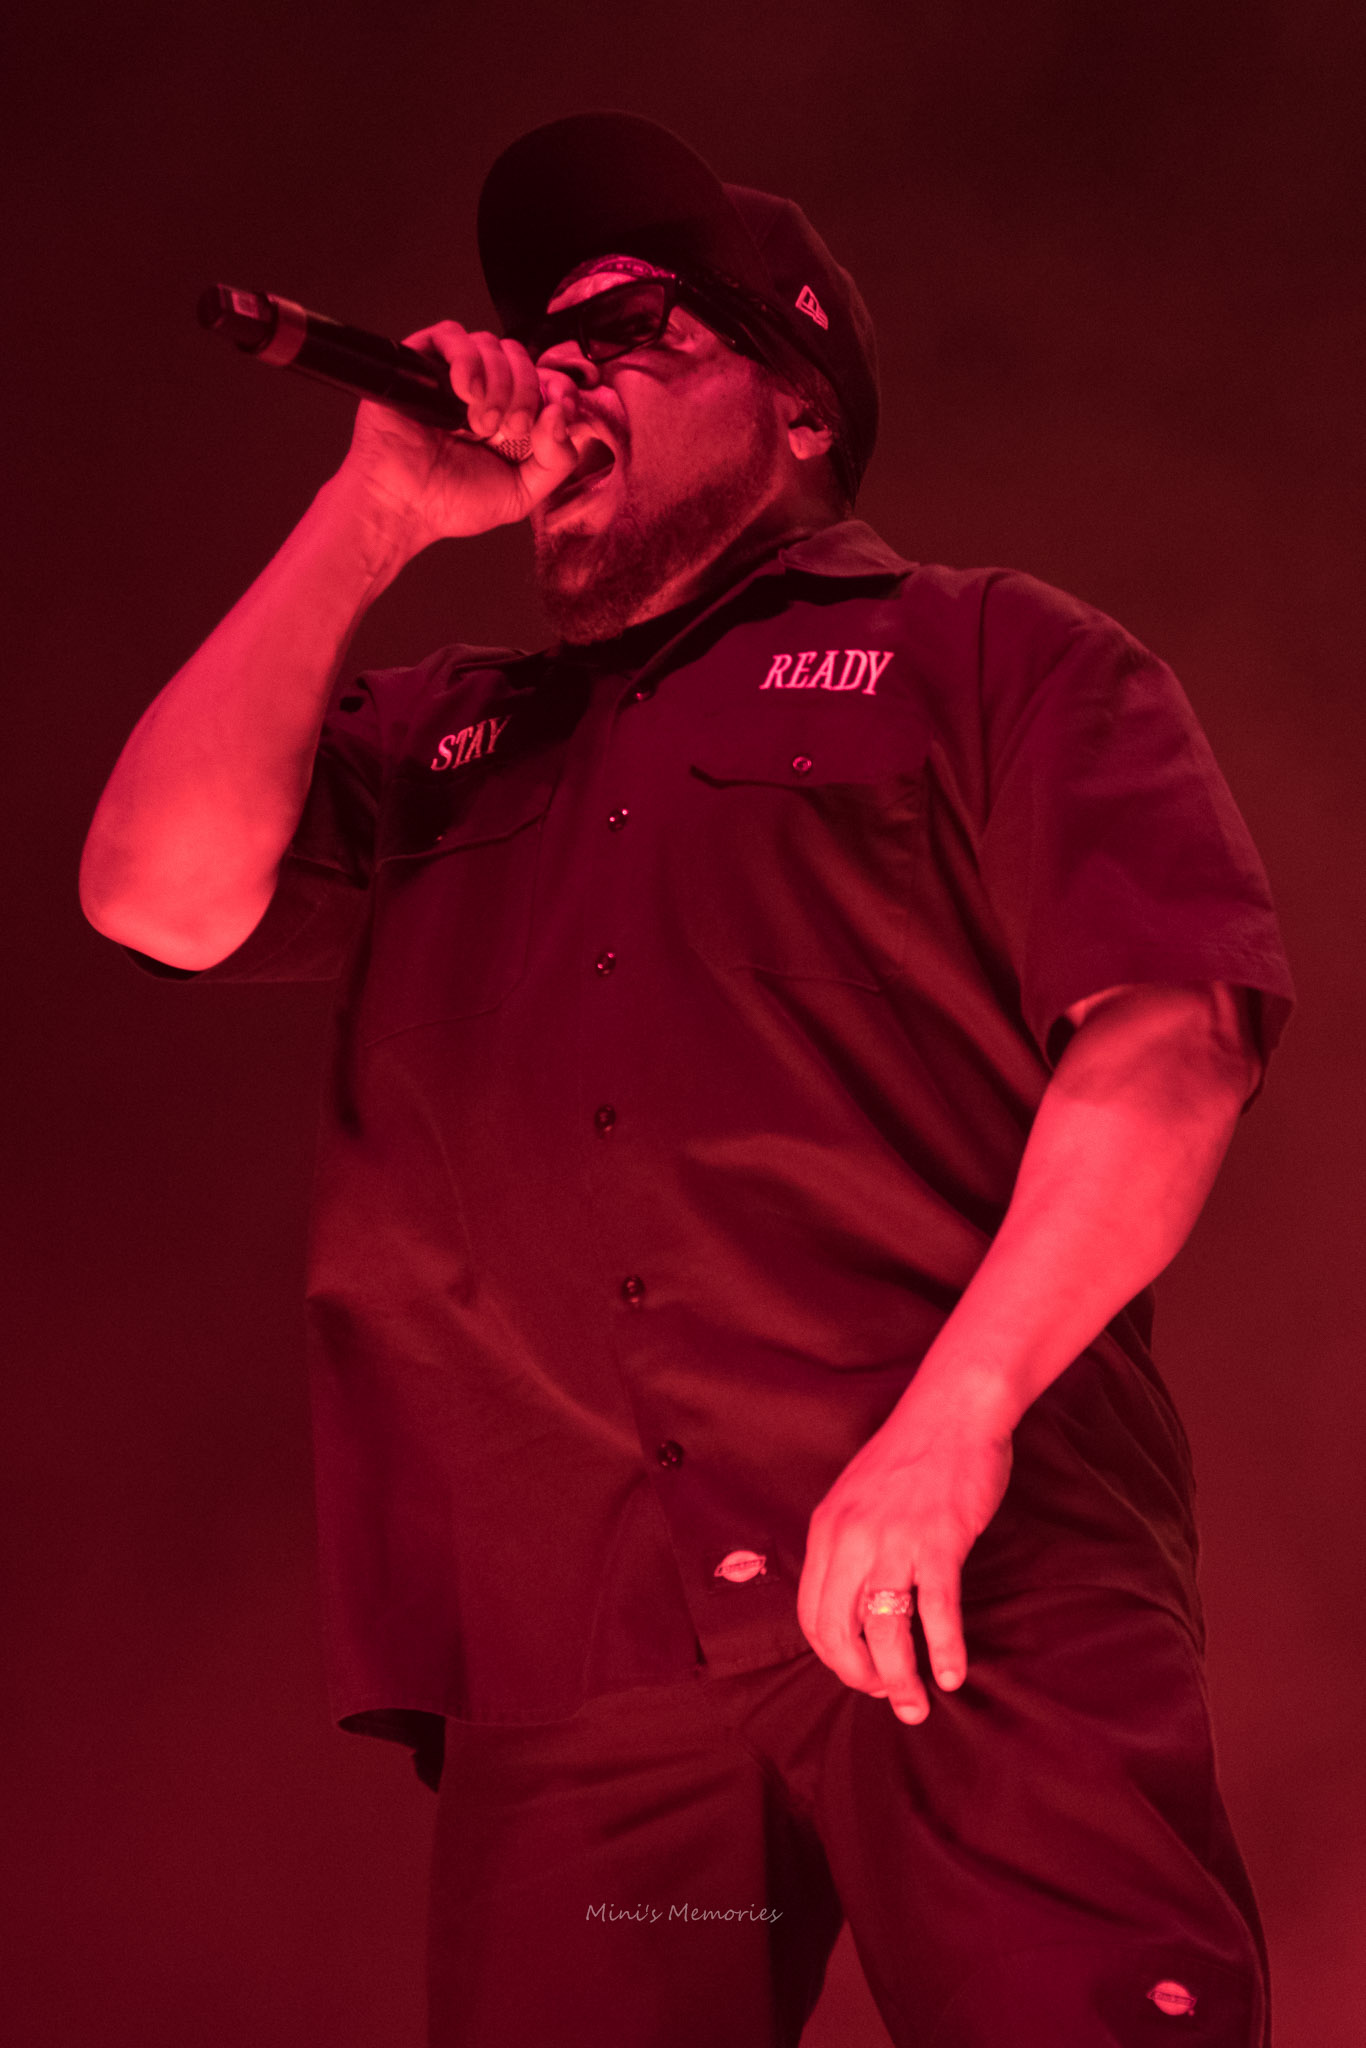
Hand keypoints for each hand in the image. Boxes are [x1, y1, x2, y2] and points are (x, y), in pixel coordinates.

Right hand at [331, 321, 581, 549]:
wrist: (401, 506)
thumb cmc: (450, 503)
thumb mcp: (521, 494)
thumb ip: (557, 460)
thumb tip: (562, 415)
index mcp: (513, 418)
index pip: (548, 381)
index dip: (559, 388)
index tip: (558, 408)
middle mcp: (487, 393)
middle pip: (522, 359)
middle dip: (525, 392)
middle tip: (510, 428)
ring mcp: (454, 376)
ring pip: (492, 345)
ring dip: (496, 382)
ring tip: (478, 422)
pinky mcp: (422, 364)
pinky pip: (451, 334)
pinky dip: (466, 358)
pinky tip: (464, 391)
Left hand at [797, 1381, 1013, 1721]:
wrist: (954, 1410)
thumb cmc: (911, 1455)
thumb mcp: (857, 1497)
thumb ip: (848, 1544)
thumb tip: (853, 1602)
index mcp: (826, 1530)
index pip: (811, 1615)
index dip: (833, 1657)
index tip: (858, 1674)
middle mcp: (851, 1539)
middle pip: (838, 1633)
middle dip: (861, 1677)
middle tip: (886, 1696)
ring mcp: (894, 1541)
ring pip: (885, 1632)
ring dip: (900, 1680)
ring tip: (917, 1704)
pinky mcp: (939, 1542)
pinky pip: (937, 1611)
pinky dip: (946, 1650)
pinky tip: (954, 1673)